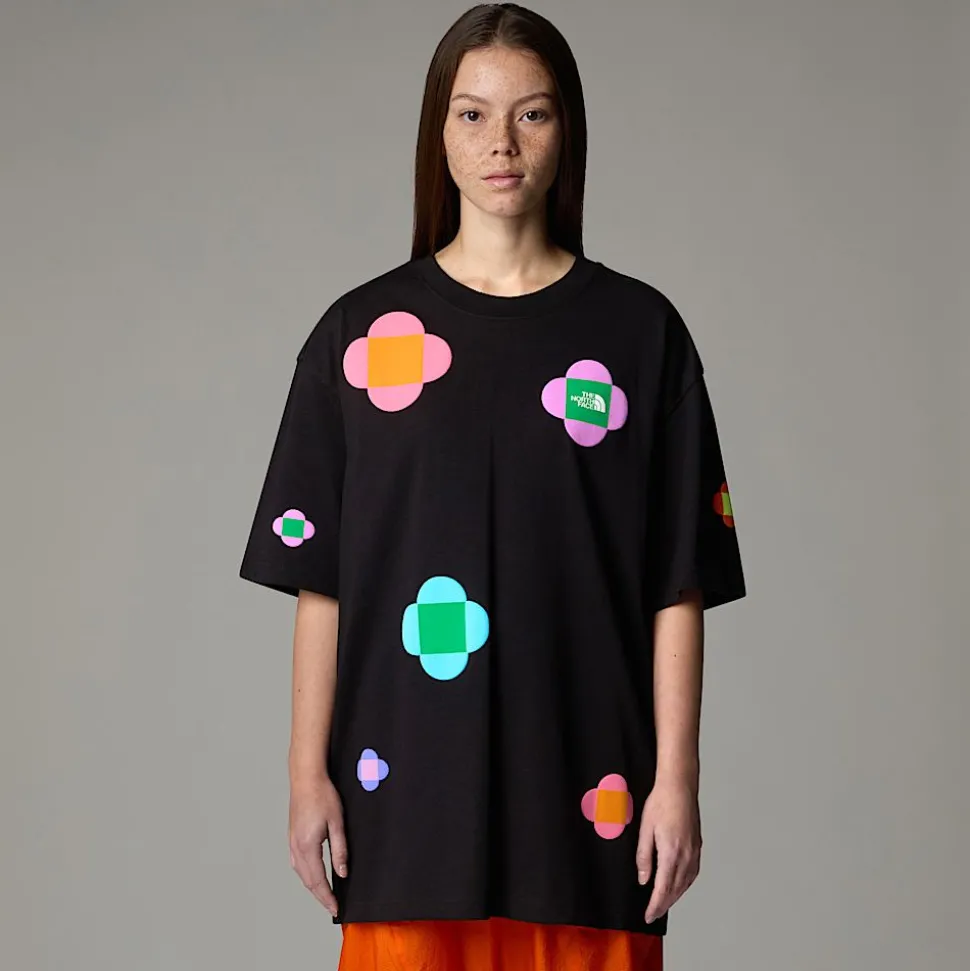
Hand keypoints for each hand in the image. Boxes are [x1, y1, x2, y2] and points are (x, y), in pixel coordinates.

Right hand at [288, 772, 347, 916]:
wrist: (306, 777)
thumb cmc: (322, 795)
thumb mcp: (337, 823)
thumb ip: (340, 850)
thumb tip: (342, 873)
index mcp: (307, 846)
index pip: (318, 880)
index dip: (327, 897)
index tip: (336, 908)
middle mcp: (296, 847)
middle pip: (307, 880)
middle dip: (320, 896)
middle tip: (332, 907)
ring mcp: (292, 842)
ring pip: (300, 873)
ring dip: (312, 886)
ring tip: (324, 895)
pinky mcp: (292, 836)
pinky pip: (296, 863)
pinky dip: (305, 874)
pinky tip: (311, 875)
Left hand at [635, 778, 701, 923]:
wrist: (679, 786)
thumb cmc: (661, 803)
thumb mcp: (645, 829)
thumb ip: (644, 856)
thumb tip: (643, 878)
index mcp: (671, 853)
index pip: (663, 889)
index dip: (655, 905)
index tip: (648, 915)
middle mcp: (686, 856)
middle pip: (675, 890)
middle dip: (664, 904)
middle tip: (653, 913)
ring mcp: (694, 851)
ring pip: (686, 883)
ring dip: (675, 896)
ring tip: (663, 903)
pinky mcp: (697, 846)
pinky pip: (692, 873)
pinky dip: (684, 884)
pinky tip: (679, 884)